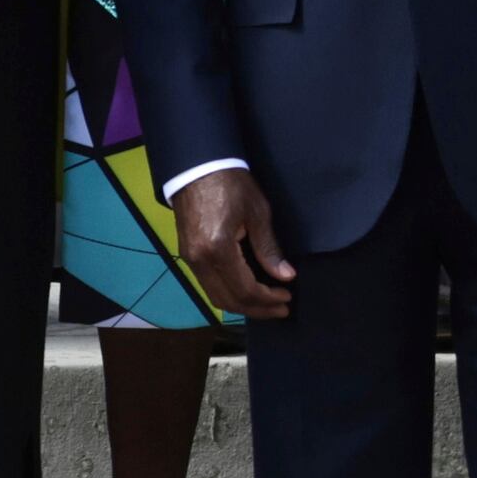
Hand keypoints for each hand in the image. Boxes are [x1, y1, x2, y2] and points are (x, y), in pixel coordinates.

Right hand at [172, 166, 299, 320]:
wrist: (196, 168)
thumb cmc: (231, 184)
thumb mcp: (258, 213)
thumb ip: (269, 249)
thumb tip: (286, 276)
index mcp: (217, 250)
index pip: (245, 289)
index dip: (268, 298)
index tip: (288, 298)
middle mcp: (199, 261)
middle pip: (228, 300)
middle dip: (257, 309)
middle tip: (282, 309)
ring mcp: (190, 259)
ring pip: (215, 296)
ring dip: (243, 305)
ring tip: (268, 305)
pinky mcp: (188, 255)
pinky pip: (209, 285)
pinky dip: (229, 294)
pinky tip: (248, 292)